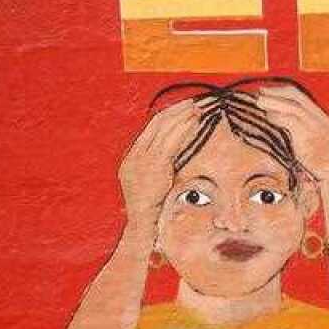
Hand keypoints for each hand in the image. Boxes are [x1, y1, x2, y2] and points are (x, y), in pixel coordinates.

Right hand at [118, 99, 199, 229]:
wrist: (142, 226)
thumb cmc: (152, 211)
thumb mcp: (154, 186)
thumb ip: (161, 170)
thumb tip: (176, 159)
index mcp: (132, 159)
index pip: (150, 130)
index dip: (167, 116)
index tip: (182, 108)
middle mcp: (134, 156)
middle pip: (156, 124)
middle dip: (175, 111)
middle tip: (192, 102)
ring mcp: (143, 160)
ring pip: (164, 129)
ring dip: (182, 116)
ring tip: (197, 108)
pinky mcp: (154, 166)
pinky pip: (172, 142)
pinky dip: (184, 129)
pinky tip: (195, 122)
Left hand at [256, 85, 328, 182]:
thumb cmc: (321, 169)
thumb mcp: (314, 147)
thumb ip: (302, 134)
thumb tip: (279, 123)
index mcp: (325, 122)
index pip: (303, 99)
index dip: (284, 93)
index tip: (268, 92)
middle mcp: (324, 122)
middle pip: (298, 98)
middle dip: (277, 93)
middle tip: (260, 93)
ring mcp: (319, 129)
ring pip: (294, 107)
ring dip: (274, 102)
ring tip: (258, 102)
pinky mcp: (311, 137)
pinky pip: (292, 121)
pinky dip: (279, 117)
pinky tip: (268, 117)